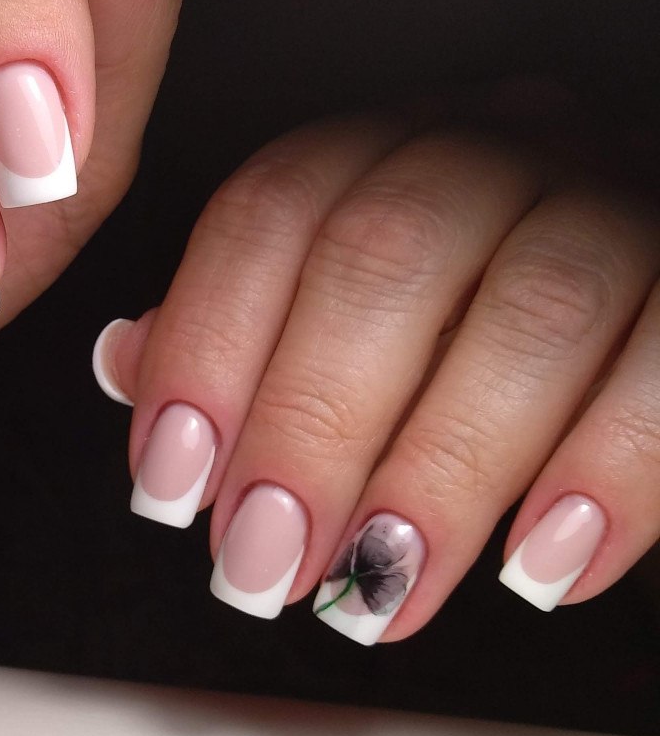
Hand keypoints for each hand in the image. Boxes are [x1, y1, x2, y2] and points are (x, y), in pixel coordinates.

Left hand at [94, 83, 659, 643]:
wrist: (638, 307)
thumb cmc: (464, 312)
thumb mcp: (340, 304)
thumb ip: (237, 328)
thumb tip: (127, 362)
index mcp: (389, 145)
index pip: (275, 209)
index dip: (207, 347)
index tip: (170, 481)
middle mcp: (503, 143)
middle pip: (390, 255)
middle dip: (310, 428)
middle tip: (262, 565)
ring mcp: (624, 194)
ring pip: (535, 308)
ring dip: (439, 473)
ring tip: (376, 592)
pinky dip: (608, 477)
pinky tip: (539, 569)